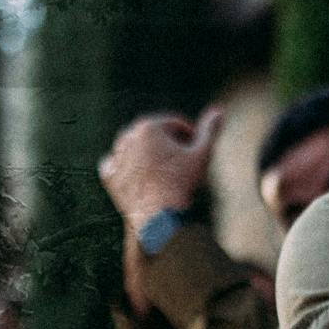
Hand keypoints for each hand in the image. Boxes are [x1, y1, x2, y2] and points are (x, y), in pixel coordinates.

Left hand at [99, 110, 220, 224]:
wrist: (159, 217)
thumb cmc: (182, 184)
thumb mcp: (202, 155)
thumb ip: (210, 131)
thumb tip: (219, 110)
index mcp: (149, 126)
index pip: (174, 125)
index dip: (189, 137)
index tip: (196, 151)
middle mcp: (128, 137)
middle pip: (154, 136)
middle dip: (168, 145)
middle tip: (181, 164)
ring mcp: (116, 156)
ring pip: (135, 148)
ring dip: (148, 154)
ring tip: (164, 172)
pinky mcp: (109, 176)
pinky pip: (116, 164)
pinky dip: (126, 167)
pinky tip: (140, 176)